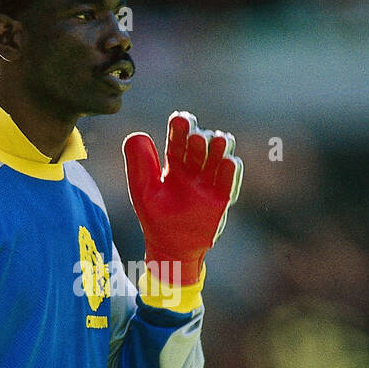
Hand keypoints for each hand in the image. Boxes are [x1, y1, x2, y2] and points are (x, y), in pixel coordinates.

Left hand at [122, 112, 242, 285]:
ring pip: (217, 160)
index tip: (181, 119)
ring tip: (219, 140)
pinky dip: (230, 172)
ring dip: (219, 149)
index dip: (180, 129)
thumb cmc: (156, 218)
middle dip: (199, 140)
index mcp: (173, 166)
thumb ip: (139, 164)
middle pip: (199, 149)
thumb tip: (138, 134)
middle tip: (197, 137)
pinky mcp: (220, 200)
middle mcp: (193, 171)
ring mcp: (208, 184)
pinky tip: (229, 162)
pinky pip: (228, 183)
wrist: (171, 248)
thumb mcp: (142, 190)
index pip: (178, 142)